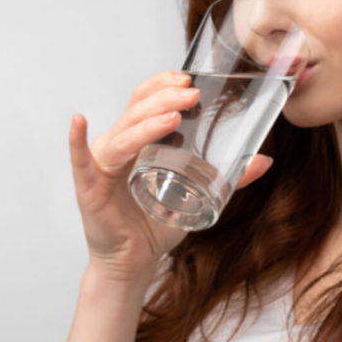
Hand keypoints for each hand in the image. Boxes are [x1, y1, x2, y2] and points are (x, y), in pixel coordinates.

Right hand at [69, 71, 273, 282]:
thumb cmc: (157, 224)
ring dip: (146, 122)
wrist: (134, 262)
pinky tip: (80, 123)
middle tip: (191, 94)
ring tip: (174, 117)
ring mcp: (102, 165)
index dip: (162, 85)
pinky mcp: (90, 188)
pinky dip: (77, 142)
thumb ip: (228, 178)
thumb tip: (264, 161)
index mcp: (138, 142)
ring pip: (122, 134)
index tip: (187, 79)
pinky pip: (81, 161)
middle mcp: (117, 146)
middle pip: (136, 112)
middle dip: (164, 99)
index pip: (144, 100)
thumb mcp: (198, 195)